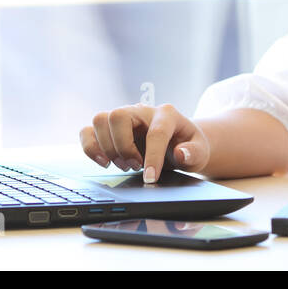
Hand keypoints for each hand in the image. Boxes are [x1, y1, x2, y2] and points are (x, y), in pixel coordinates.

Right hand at [79, 103, 210, 183]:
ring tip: (124, 165)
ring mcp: (123, 117)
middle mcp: (141, 110)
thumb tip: (179, 153)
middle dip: (123, 147)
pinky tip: (104, 162)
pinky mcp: (109, 129)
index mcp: (166, 114)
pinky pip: (87, 131)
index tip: (150, 178)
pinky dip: (90, 148)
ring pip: (100, 120)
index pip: (155, 132)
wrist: (178, 143)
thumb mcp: (200, 151)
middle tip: (135, 166)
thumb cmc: (187, 146)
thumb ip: (194, 153)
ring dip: (107, 148)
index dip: (152, 156)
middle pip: (118, 116)